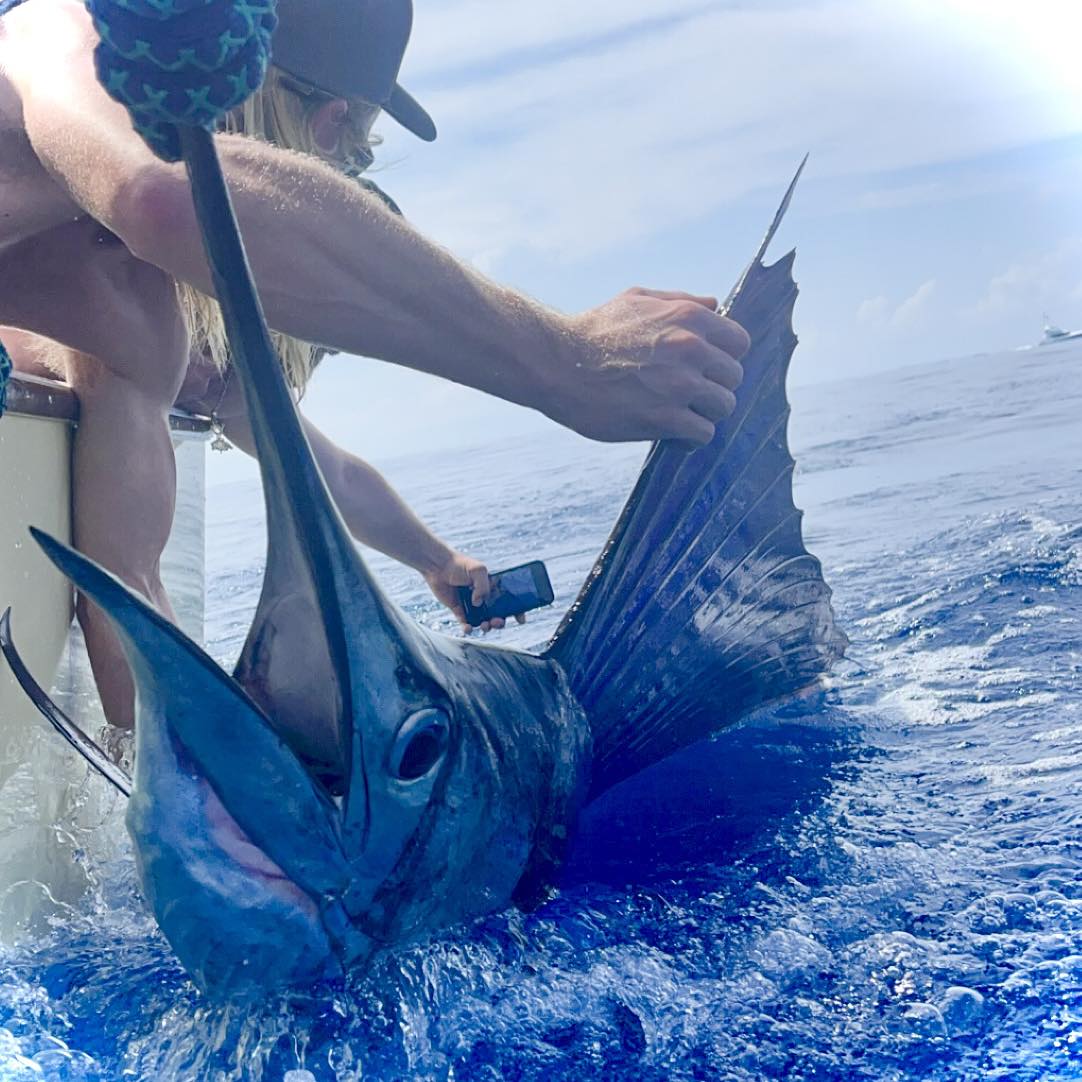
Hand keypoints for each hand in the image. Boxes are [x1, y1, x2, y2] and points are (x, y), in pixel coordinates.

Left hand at [423, 551, 527, 633]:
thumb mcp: (478, 570)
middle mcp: (484, 597)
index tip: (520, 619)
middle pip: (498, 614)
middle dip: (501, 621)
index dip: (517, 611)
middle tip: (497, 621)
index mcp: (493, 587)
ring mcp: (472, 605)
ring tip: (485, 625)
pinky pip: (466, 623)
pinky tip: (468, 628)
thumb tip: (478, 604)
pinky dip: (468, 628)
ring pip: (484, 621)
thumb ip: (483, 587)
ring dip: (487, 627)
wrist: (438, 566)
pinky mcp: (459, 610)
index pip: (509, 601)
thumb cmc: (459, 564)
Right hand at [546, 288, 749, 445]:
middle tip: (691, 394)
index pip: (739, 343)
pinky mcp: (664, 418)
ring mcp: (679, 386)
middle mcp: (690, 349)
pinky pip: (703, 433)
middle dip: (715, 386)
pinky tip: (676, 434)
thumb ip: (680, 301)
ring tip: (683, 414)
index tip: (706, 368)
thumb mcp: (637, 300)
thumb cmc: (594, 331)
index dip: (725, 357)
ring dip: (706, 413)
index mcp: (688, 318)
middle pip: (734, 377)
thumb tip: (715, 305)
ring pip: (724, 406)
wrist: (557, 364)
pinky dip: (692, 437)